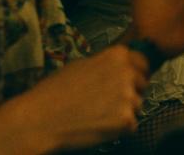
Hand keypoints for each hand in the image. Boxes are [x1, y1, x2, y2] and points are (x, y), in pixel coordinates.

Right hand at [24, 44, 149, 147]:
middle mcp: (127, 72)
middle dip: (130, 92)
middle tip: (107, 101)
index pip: (143, 62)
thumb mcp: (81, 64)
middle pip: (143, 84)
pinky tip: (99, 125)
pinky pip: (131, 125)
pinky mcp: (126, 120)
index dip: (134, 73)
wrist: (40, 120)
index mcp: (117, 55)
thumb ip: (106, 63)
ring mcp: (128, 96)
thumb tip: (120, 66)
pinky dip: (119, 129)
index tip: (126, 81)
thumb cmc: (55, 92)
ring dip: (124, 111)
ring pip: (138, 106)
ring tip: (99, 113)